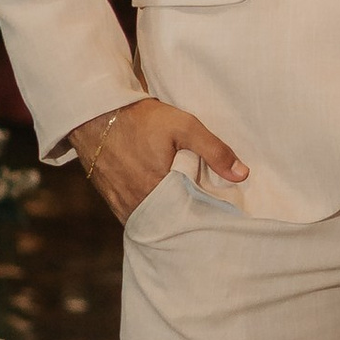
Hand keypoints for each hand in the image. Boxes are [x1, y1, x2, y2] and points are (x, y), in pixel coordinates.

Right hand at [71, 98, 248, 223]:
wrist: (97, 115)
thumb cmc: (142, 120)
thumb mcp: (184, 126)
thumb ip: (214, 150)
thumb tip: (242, 175)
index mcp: (160, 190)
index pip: (195, 215)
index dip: (210, 215)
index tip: (225, 214)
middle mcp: (141, 205)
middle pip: (176, 223)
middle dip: (193, 221)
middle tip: (210, 218)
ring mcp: (125, 207)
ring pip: (158, 224)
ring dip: (173, 220)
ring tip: (191, 214)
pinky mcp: (115, 204)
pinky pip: (141, 220)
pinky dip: (156, 218)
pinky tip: (168, 211)